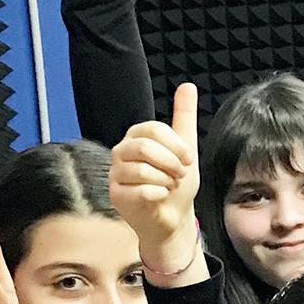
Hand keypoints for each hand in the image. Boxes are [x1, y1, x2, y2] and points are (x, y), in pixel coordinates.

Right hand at [110, 83, 201, 275]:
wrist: (173, 218)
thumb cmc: (176, 183)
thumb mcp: (186, 147)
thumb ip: (184, 116)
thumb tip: (187, 85)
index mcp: (136, 137)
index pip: (152, 129)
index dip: (175, 145)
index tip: (188, 159)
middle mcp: (121, 152)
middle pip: (144, 147)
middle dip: (170, 163)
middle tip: (180, 175)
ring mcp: (116, 174)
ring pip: (141, 169)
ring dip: (165, 180)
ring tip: (170, 187)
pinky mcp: (116, 195)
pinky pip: (139, 190)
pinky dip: (157, 194)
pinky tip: (160, 197)